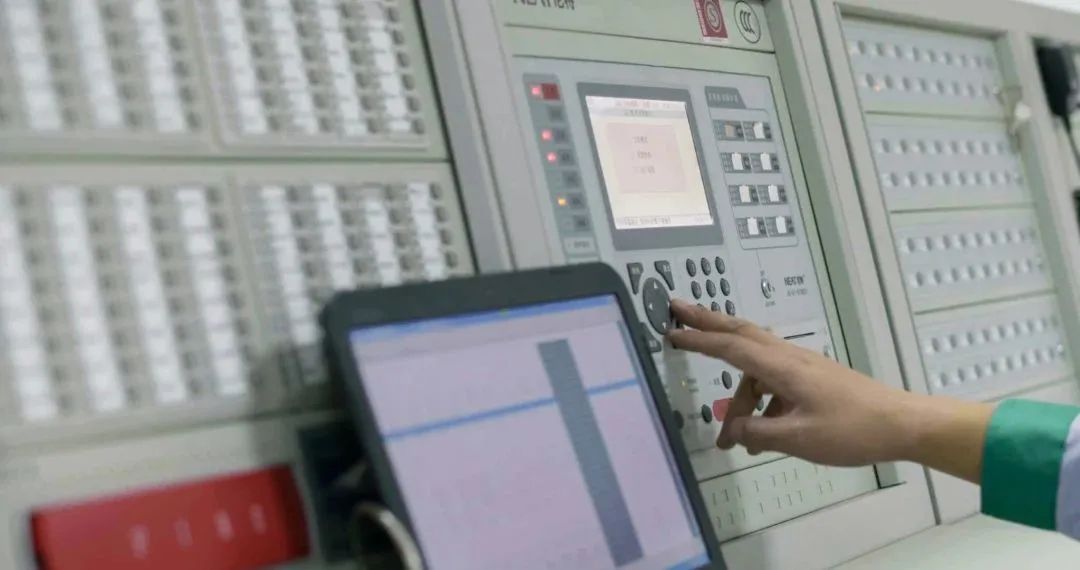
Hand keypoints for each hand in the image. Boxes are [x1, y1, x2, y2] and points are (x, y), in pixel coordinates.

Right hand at [666, 300, 921, 466]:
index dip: (698, 340)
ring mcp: (802, 365)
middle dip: (707, 321)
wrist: (902, 424)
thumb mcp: (799, 438)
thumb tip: (732, 429)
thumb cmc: (851, 430)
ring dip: (737, 394)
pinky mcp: (813, 377)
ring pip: (755, 364)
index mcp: (782, 367)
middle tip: (677, 309)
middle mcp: (789, 357)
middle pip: (740, 332)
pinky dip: (758, 401)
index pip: (730, 347)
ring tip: (728, 437)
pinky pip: (773, 380)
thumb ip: (759, 433)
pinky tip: (761, 434)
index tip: (671, 331)